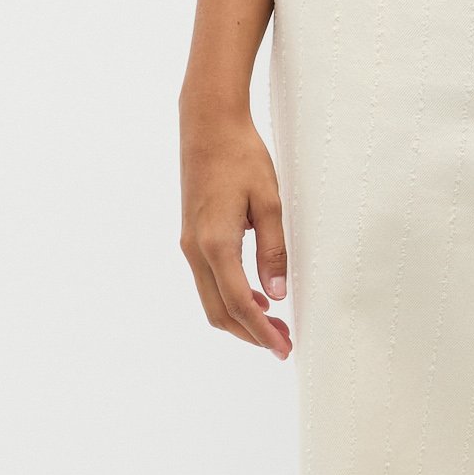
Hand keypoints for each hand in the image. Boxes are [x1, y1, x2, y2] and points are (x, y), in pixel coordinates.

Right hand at [179, 103, 290, 356]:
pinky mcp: (192, 237)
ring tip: (274, 325)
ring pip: (211, 299)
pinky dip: (230, 297)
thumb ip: (274, 250)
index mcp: (216, 243)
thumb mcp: (269, 201)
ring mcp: (190, 245)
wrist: (208, 126)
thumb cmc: (241, 157)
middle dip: (250, 333)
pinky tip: (256, 295)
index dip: (261, 331)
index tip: (282, 348)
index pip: (238, 303)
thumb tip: (277, 295)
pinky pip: (209, 280)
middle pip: (219, 311)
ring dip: (240, 317)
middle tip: (283, 344)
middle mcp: (196, 250)